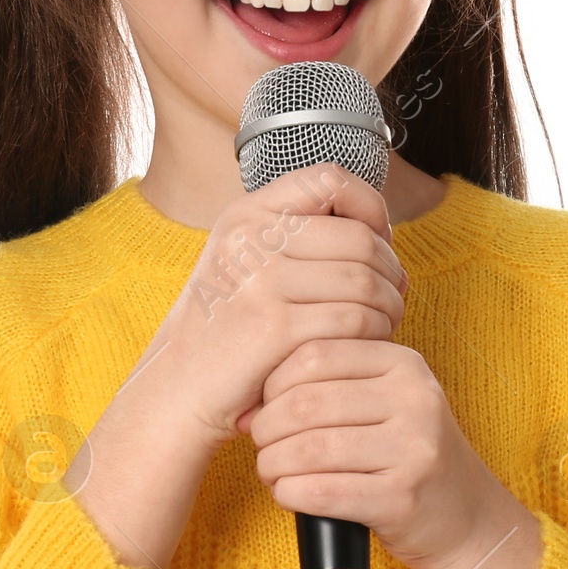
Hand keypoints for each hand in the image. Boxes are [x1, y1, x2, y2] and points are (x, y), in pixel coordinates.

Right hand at [153, 165, 407, 451]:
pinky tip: (361, 350)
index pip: (328, 178)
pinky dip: (373, 337)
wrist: (177, 390)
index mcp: (245, 215)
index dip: (369, 206)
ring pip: (365, 281)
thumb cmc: (226, 333)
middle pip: (360, 238)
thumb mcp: (247, 265)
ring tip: (379, 326)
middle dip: (390, 272)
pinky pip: (355, 321)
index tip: (377, 243)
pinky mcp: (274, 328)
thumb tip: (387, 242)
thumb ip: (304, 242)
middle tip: (390, 300)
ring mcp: (260, 281)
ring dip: (388, 308)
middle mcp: (249, 238)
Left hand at [238, 337, 512, 568]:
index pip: (315, 354)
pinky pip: (322, 492)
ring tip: (270, 470)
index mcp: (404, 364)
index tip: (264, 407)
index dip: (274, 382)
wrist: (467, 517)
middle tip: (260, 444)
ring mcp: (412, 449)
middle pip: (306, 402)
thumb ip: (336, 384)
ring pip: (309, 448)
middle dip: (267, 427)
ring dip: (273, 463)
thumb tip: (252, 400)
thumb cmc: (409, 454)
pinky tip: (287, 494)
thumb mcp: (389, 401)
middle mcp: (414, 399)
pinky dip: (290, 494)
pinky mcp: (401, 498)